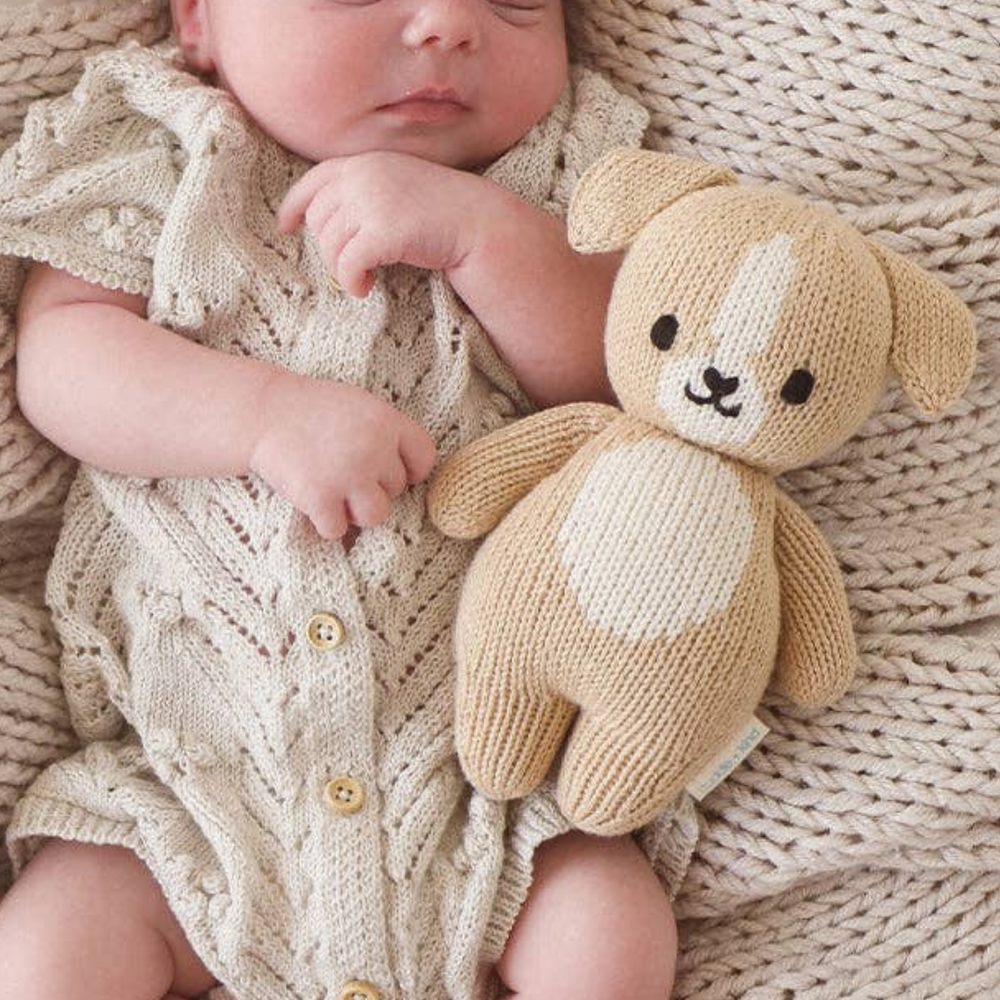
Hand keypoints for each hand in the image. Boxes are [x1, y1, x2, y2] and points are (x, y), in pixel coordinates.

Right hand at [249, 371, 435, 539]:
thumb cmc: (311, 409)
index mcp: (387, 421)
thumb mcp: (359, 406)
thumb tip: (410, 476)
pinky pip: (338, 530)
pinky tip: (311, 499)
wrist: (261, 412)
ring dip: (355, 511)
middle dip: (372, 486)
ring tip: (334, 492)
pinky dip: (323, 521)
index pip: (424, 458)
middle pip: (396, 489)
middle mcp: (374, 449)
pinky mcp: (320, 498)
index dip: (410, 470)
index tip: (387, 471)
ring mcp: (348, 475)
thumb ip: (386, 434)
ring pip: (376, 516)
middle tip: (341, 469)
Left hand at [276, 151, 502, 296]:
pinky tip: (366, 288)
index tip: (285, 226)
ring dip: (342, 270)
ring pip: (330, 246)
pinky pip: (346, 265)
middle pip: (319, 221)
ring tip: (362, 280)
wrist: (477, 223)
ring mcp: (370, 203)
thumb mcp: (398, 187)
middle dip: (328, 249)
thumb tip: (328, 222)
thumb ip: (365, 192)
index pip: (314, 181)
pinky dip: (352, 282)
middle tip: (351, 266)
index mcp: (364, 163)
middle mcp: (361, 177)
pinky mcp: (380, 232)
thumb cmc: (441, 212)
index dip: (294, 206)